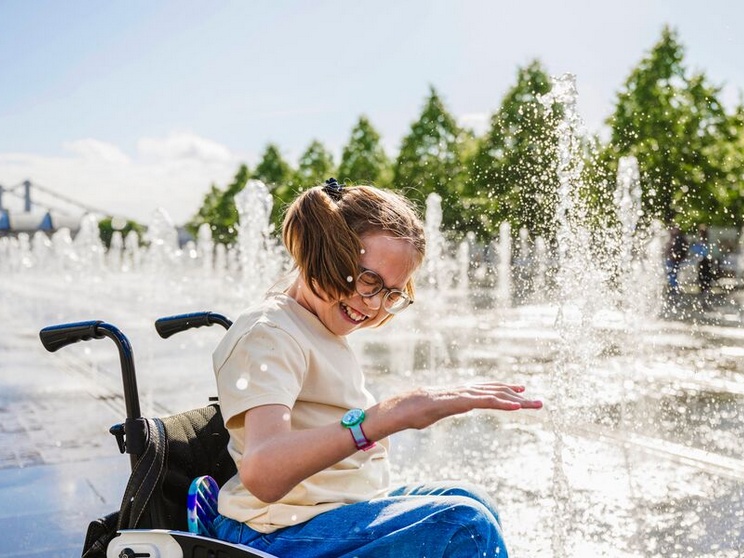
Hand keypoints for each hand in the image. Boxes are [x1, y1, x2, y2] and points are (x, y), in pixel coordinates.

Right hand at [373, 382, 542, 431]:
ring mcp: (463, 395)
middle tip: (539, 402)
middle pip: (496, 391)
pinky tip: (516, 407)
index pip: (487, 390)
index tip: (521, 391)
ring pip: (494, 396)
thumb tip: (433, 414)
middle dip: (518, 396)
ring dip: (516, 401)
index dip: (505, 390)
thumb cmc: (413, 412)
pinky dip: (502, 403)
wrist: (401, 407)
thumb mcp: (432, 414)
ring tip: (534, 404)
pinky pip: (485, 402)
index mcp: (459, 394)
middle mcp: (464, 391)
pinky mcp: (460, 402)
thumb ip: (440, 411)